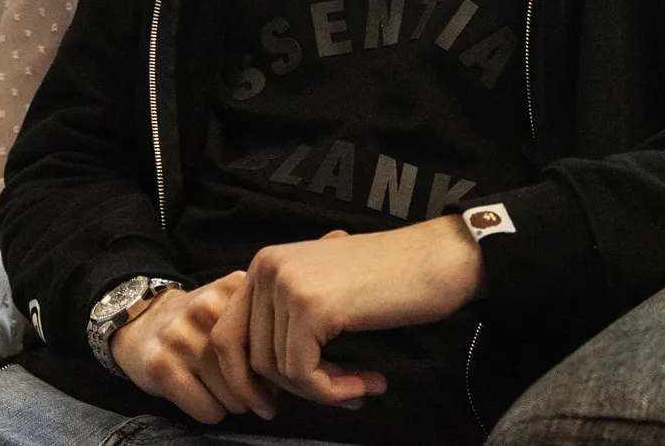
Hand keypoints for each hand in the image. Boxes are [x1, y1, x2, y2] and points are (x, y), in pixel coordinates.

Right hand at [111, 274, 276, 423]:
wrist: (140, 319)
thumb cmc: (198, 323)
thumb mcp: (230, 307)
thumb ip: (261, 329)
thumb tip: (283, 384)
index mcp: (231, 289)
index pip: (272, 347)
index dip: (271, 366)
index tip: (265, 373)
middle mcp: (205, 308)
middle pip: (255, 376)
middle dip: (253, 390)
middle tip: (240, 385)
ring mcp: (181, 336)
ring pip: (235, 399)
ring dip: (232, 404)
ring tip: (217, 387)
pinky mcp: (162, 365)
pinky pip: (209, 412)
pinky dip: (209, 411)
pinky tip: (198, 393)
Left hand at [213, 219, 484, 408]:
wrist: (438, 259)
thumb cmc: (389, 280)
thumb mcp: (323, 290)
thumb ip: (287, 319)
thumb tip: (260, 377)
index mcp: (264, 263)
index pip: (226, 333)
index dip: (242, 378)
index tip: (270, 404)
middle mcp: (266, 268)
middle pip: (250, 357)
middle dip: (287, 391)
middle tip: (330, 398)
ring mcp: (286, 286)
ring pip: (278, 371)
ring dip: (320, 391)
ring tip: (359, 386)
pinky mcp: (311, 308)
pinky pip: (304, 374)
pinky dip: (332, 391)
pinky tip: (366, 383)